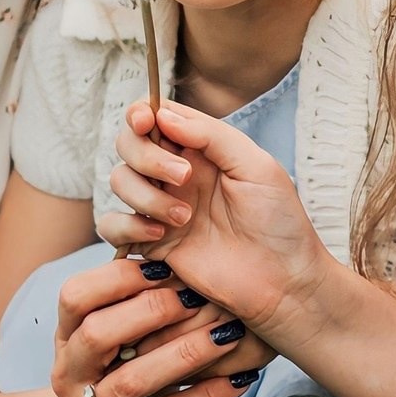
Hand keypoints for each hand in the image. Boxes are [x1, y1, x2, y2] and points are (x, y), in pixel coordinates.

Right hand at [52, 255, 266, 396]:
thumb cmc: (130, 374)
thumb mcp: (124, 338)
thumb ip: (137, 301)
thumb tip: (177, 247)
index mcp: (67, 338)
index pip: (75, 296)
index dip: (117, 277)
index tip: (164, 266)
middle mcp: (68, 376)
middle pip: (96, 334)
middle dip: (150, 312)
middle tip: (197, 298)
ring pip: (131, 382)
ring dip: (184, 354)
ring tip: (228, 334)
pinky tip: (239, 379)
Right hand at [109, 100, 336, 340]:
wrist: (283, 282)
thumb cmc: (280, 223)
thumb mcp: (257, 167)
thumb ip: (212, 135)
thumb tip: (163, 115)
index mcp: (201, 150)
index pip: (156, 116)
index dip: (141, 114)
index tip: (146, 122)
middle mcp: (175, 174)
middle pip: (129, 144)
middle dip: (147, 156)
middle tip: (183, 177)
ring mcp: (161, 207)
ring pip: (119, 180)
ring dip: (145, 194)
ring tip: (186, 217)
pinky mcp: (151, 243)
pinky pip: (112, 225)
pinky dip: (127, 225)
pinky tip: (161, 234)